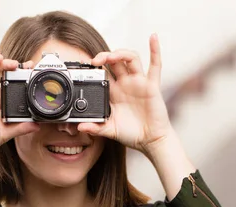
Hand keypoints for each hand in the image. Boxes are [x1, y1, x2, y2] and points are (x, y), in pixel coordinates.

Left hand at [77, 34, 172, 158]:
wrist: (150, 141)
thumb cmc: (132, 134)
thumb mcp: (110, 130)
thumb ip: (95, 128)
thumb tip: (80, 128)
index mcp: (114, 92)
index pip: (103, 73)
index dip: (94, 68)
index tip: (84, 67)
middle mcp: (126, 84)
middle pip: (115, 61)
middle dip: (104, 56)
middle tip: (95, 60)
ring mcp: (139, 83)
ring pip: (130, 59)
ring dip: (121, 53)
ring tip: (111, 56)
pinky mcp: (152, 86)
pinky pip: (155, 65)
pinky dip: (155, 50)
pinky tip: (153, 37)